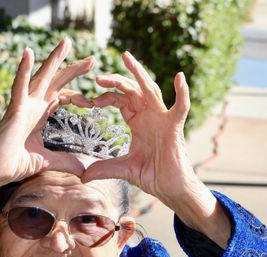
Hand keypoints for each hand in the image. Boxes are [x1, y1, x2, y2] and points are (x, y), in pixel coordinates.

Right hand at [0, 37, 95, 185]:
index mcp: (38, 115)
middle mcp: (31, 106)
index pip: (61, 96)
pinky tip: (28, 52)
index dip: (78, 96)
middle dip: (73, 69)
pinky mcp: (14, 110)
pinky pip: (19, 86)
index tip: (92, 103)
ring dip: (54, 59)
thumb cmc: (13, 164)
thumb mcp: (46, 161)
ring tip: (66, 43)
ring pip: (41, 77)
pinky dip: (23, 69)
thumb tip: (83, 170)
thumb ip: (65, 162)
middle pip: (56, 81)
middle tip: (93, 59)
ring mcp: (22, 105)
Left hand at [80, 51, 199, 206]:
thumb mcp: (123, 170)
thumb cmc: (152, 175)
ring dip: (138, 74)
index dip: (105, 98)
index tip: (89, 101)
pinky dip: (183, 93)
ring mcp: (163, 119)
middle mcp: (150, 116)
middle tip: (97, 77)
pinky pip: (181, 107)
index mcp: (138, 122)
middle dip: (115, 81)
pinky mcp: (175, 127)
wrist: (171, 189)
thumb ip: (104, 168)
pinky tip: (179, 78)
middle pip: (132, 90)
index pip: (120, 101)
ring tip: (126, 58)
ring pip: (150, 90)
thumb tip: (83, 176)